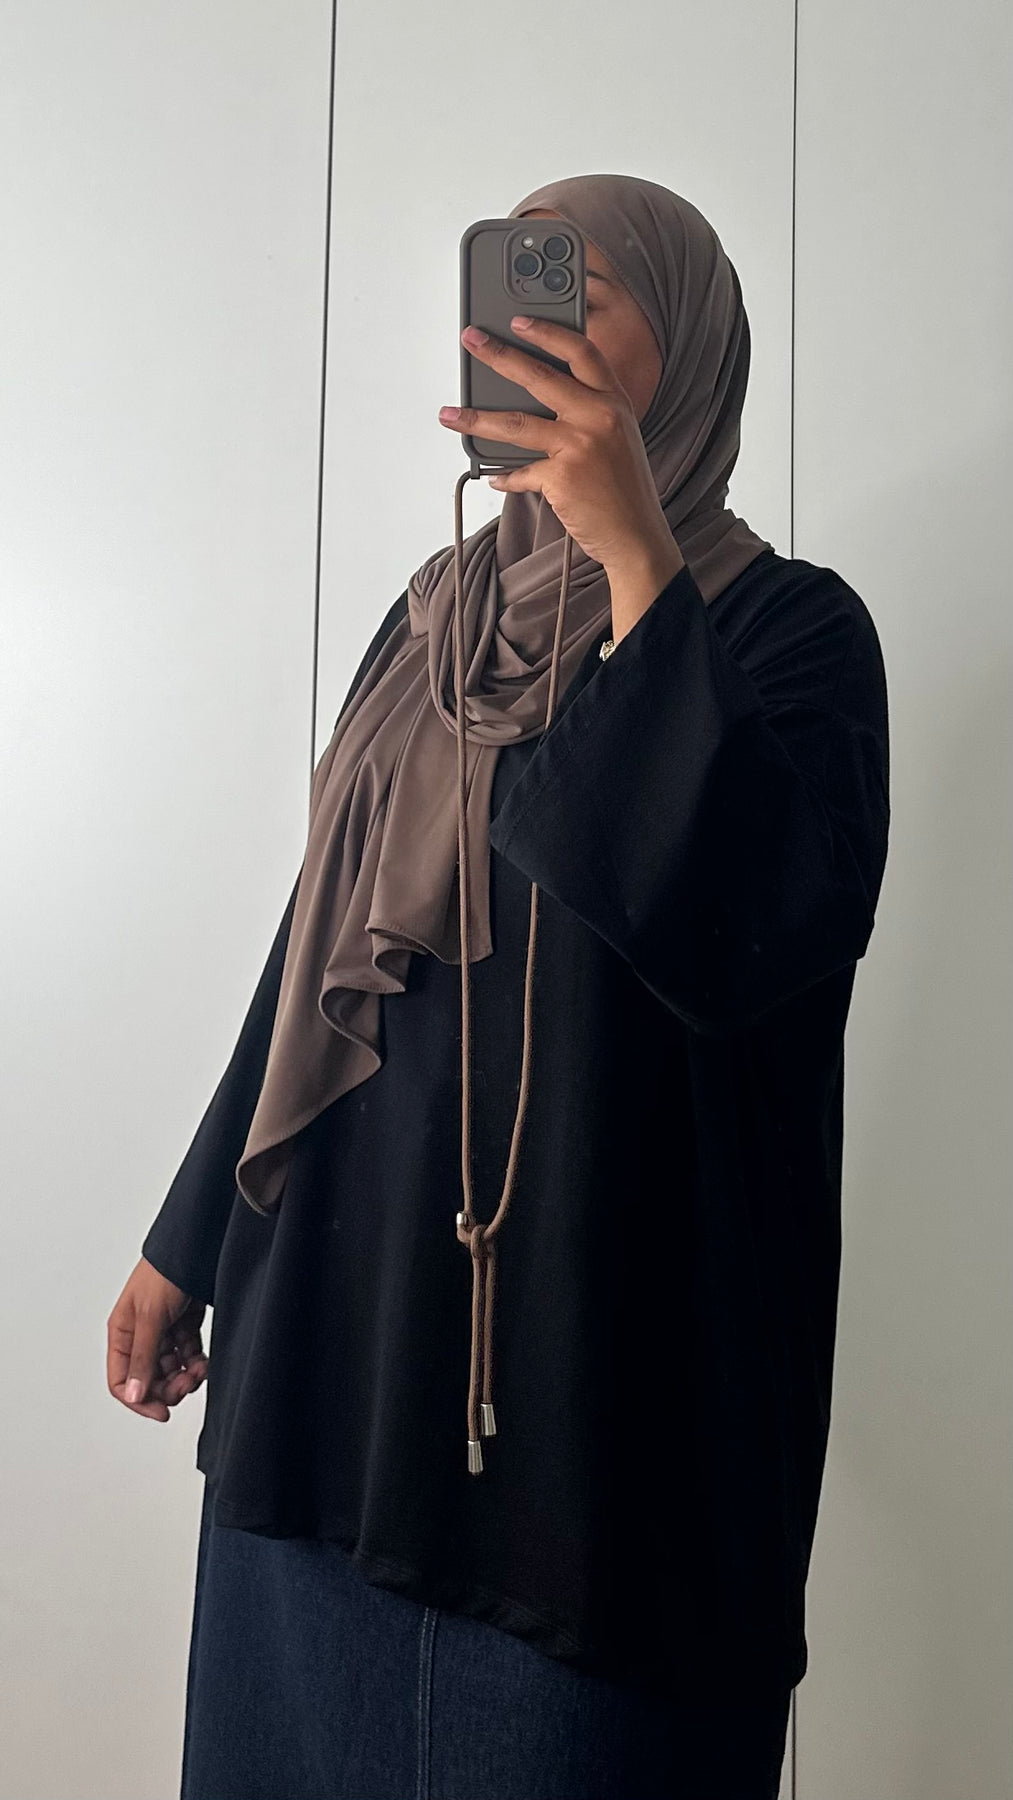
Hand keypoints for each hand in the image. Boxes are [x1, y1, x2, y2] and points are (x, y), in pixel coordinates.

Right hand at [107, 1258, 207, 1421]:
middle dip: (169, 1388)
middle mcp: (140, 1335)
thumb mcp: (151, 1317)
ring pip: (171, 1370)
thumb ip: (143, 1357)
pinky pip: (188, 1357)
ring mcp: (163, 1332)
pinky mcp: (184, 1326)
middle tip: (188, 1383)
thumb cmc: (165, 1272)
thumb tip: (133, 1395)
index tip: (162, 1411)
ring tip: (200, 1369)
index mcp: (122, 1333)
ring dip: (186, 1376)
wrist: (196, 1247)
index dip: (139, 1400)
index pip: (121, 1381)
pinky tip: (205, 1362)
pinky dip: (197, 1363)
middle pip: (149, 1380)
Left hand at [440, 316, 677, 575]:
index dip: (548, 331)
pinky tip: (494, 474)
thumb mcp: (619, 437)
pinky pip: (519, 472)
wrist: (637, 535)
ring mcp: (580, 446)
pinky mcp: (561, 477)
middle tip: (472, 341)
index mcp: (615, 402)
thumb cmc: (624, 490)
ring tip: (450, 413)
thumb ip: (589, 412)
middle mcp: (599, 417)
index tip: (519, 322)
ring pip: (515, 423)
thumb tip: (536, 397)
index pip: (581, 351)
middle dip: (498, 355)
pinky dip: (504, 475)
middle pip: (539, 375)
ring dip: (476, 418)